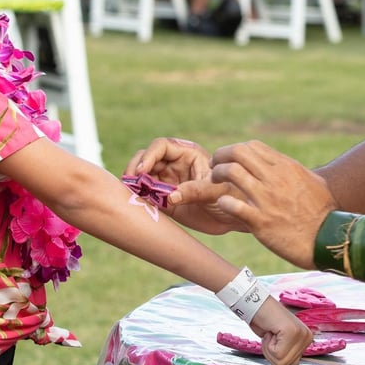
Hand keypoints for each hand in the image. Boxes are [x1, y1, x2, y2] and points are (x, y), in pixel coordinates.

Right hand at [125, 137, 241, 232]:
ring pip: (142, 176)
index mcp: (187, 154)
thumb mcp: (216, 191)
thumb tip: (171, 196)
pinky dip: (136, 198)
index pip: (161, 146)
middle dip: (135, 168)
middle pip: (146, 158)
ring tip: (130, 194)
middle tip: (130, 183)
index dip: (149, 156)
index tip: (142, 171)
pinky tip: (135, 204)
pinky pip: (144, 195)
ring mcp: (167, 181)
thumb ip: (195, 191)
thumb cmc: (232, 196)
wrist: (235, 218)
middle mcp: (174, 164)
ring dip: (133, 183)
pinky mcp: (163, 199)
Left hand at [211, 140, 337, 267]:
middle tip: (213, 166)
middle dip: (220, 156)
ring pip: (231, 172)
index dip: (235, 149)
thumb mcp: (312, 181)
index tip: (228, 159)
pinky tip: (224, 204)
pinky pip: (232, 204)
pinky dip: (223, 201)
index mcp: (286, 167)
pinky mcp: (260, 221)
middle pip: (238, 152)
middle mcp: (275, 178)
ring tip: (213, 183)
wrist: (328, 239)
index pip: (252, 146)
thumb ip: (294, 171)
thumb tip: (283, 166)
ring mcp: (266, 199)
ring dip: (217, 175)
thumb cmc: (323, 211)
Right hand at [249, 296, 312, 364]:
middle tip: (272, 335)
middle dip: (273, 354)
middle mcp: (307, 336)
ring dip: (270, 349)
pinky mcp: (291, 331)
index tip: (276, 341)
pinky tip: (270, 330)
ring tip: (271, 333)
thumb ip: (288, 355)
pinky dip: (267, 345)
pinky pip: (277, 354)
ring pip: (282, 362)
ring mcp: (300, 333)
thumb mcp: (280, 343)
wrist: (255, 304)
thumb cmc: (265, 322)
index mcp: (307, 339)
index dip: (278, 358)